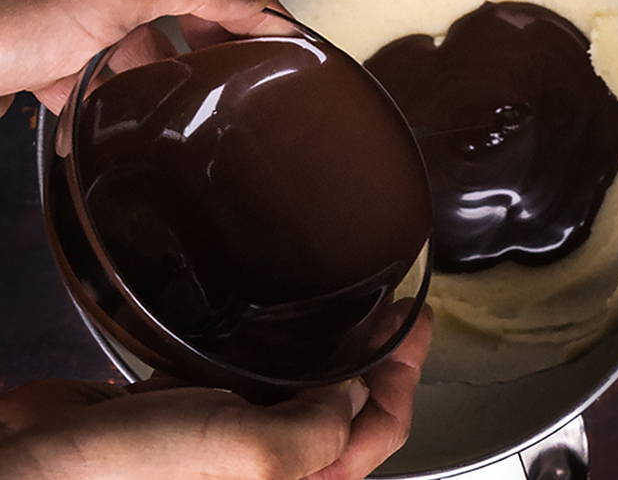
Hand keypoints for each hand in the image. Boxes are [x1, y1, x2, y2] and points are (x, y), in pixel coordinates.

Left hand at [0, 0, 272, 113]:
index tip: (287, 37)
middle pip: (178, 3)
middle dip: (212, 40)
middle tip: (249, 74)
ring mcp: (67, 11)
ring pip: (137, 46)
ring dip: (161, 80)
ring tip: (193, 110)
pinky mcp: (42, 54)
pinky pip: (91, 82)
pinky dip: (108, 108)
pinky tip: (120, 130)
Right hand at [0, 304, 433, 479]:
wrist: (42, 461)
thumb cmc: (139, 473)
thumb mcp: (259, 453)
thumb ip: (323, 424)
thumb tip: (353, 388)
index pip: (379, 430)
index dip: (405, 376)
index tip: (417, 324)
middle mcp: (273, 470)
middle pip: (349, 410)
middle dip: (380, 361)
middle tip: (400, 313)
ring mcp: (234, 440)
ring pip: (307, 391)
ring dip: (335, 351)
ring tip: (358, 311)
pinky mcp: (196, 412)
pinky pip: (255, 380)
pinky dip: (279, 351)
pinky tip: (287, 323)